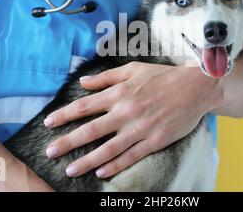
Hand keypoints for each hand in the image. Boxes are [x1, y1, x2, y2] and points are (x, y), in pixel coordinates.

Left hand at [43, 62, 220, 178]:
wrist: (194, 88)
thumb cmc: (162, 76)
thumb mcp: (132, 69)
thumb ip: (106, 77)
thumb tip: (83, 82)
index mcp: (119, 93)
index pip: (84, 106)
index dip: (64, 115)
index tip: (48, 122)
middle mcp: (126, 112)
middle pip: (90, 131)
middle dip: (67, 143)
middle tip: (50, 152)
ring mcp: (140, 129)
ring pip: (108, 149)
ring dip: (86, 161)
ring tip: (70, 170)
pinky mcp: (154, 141)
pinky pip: (131, 156)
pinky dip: (115, 166)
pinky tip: (101, 172)